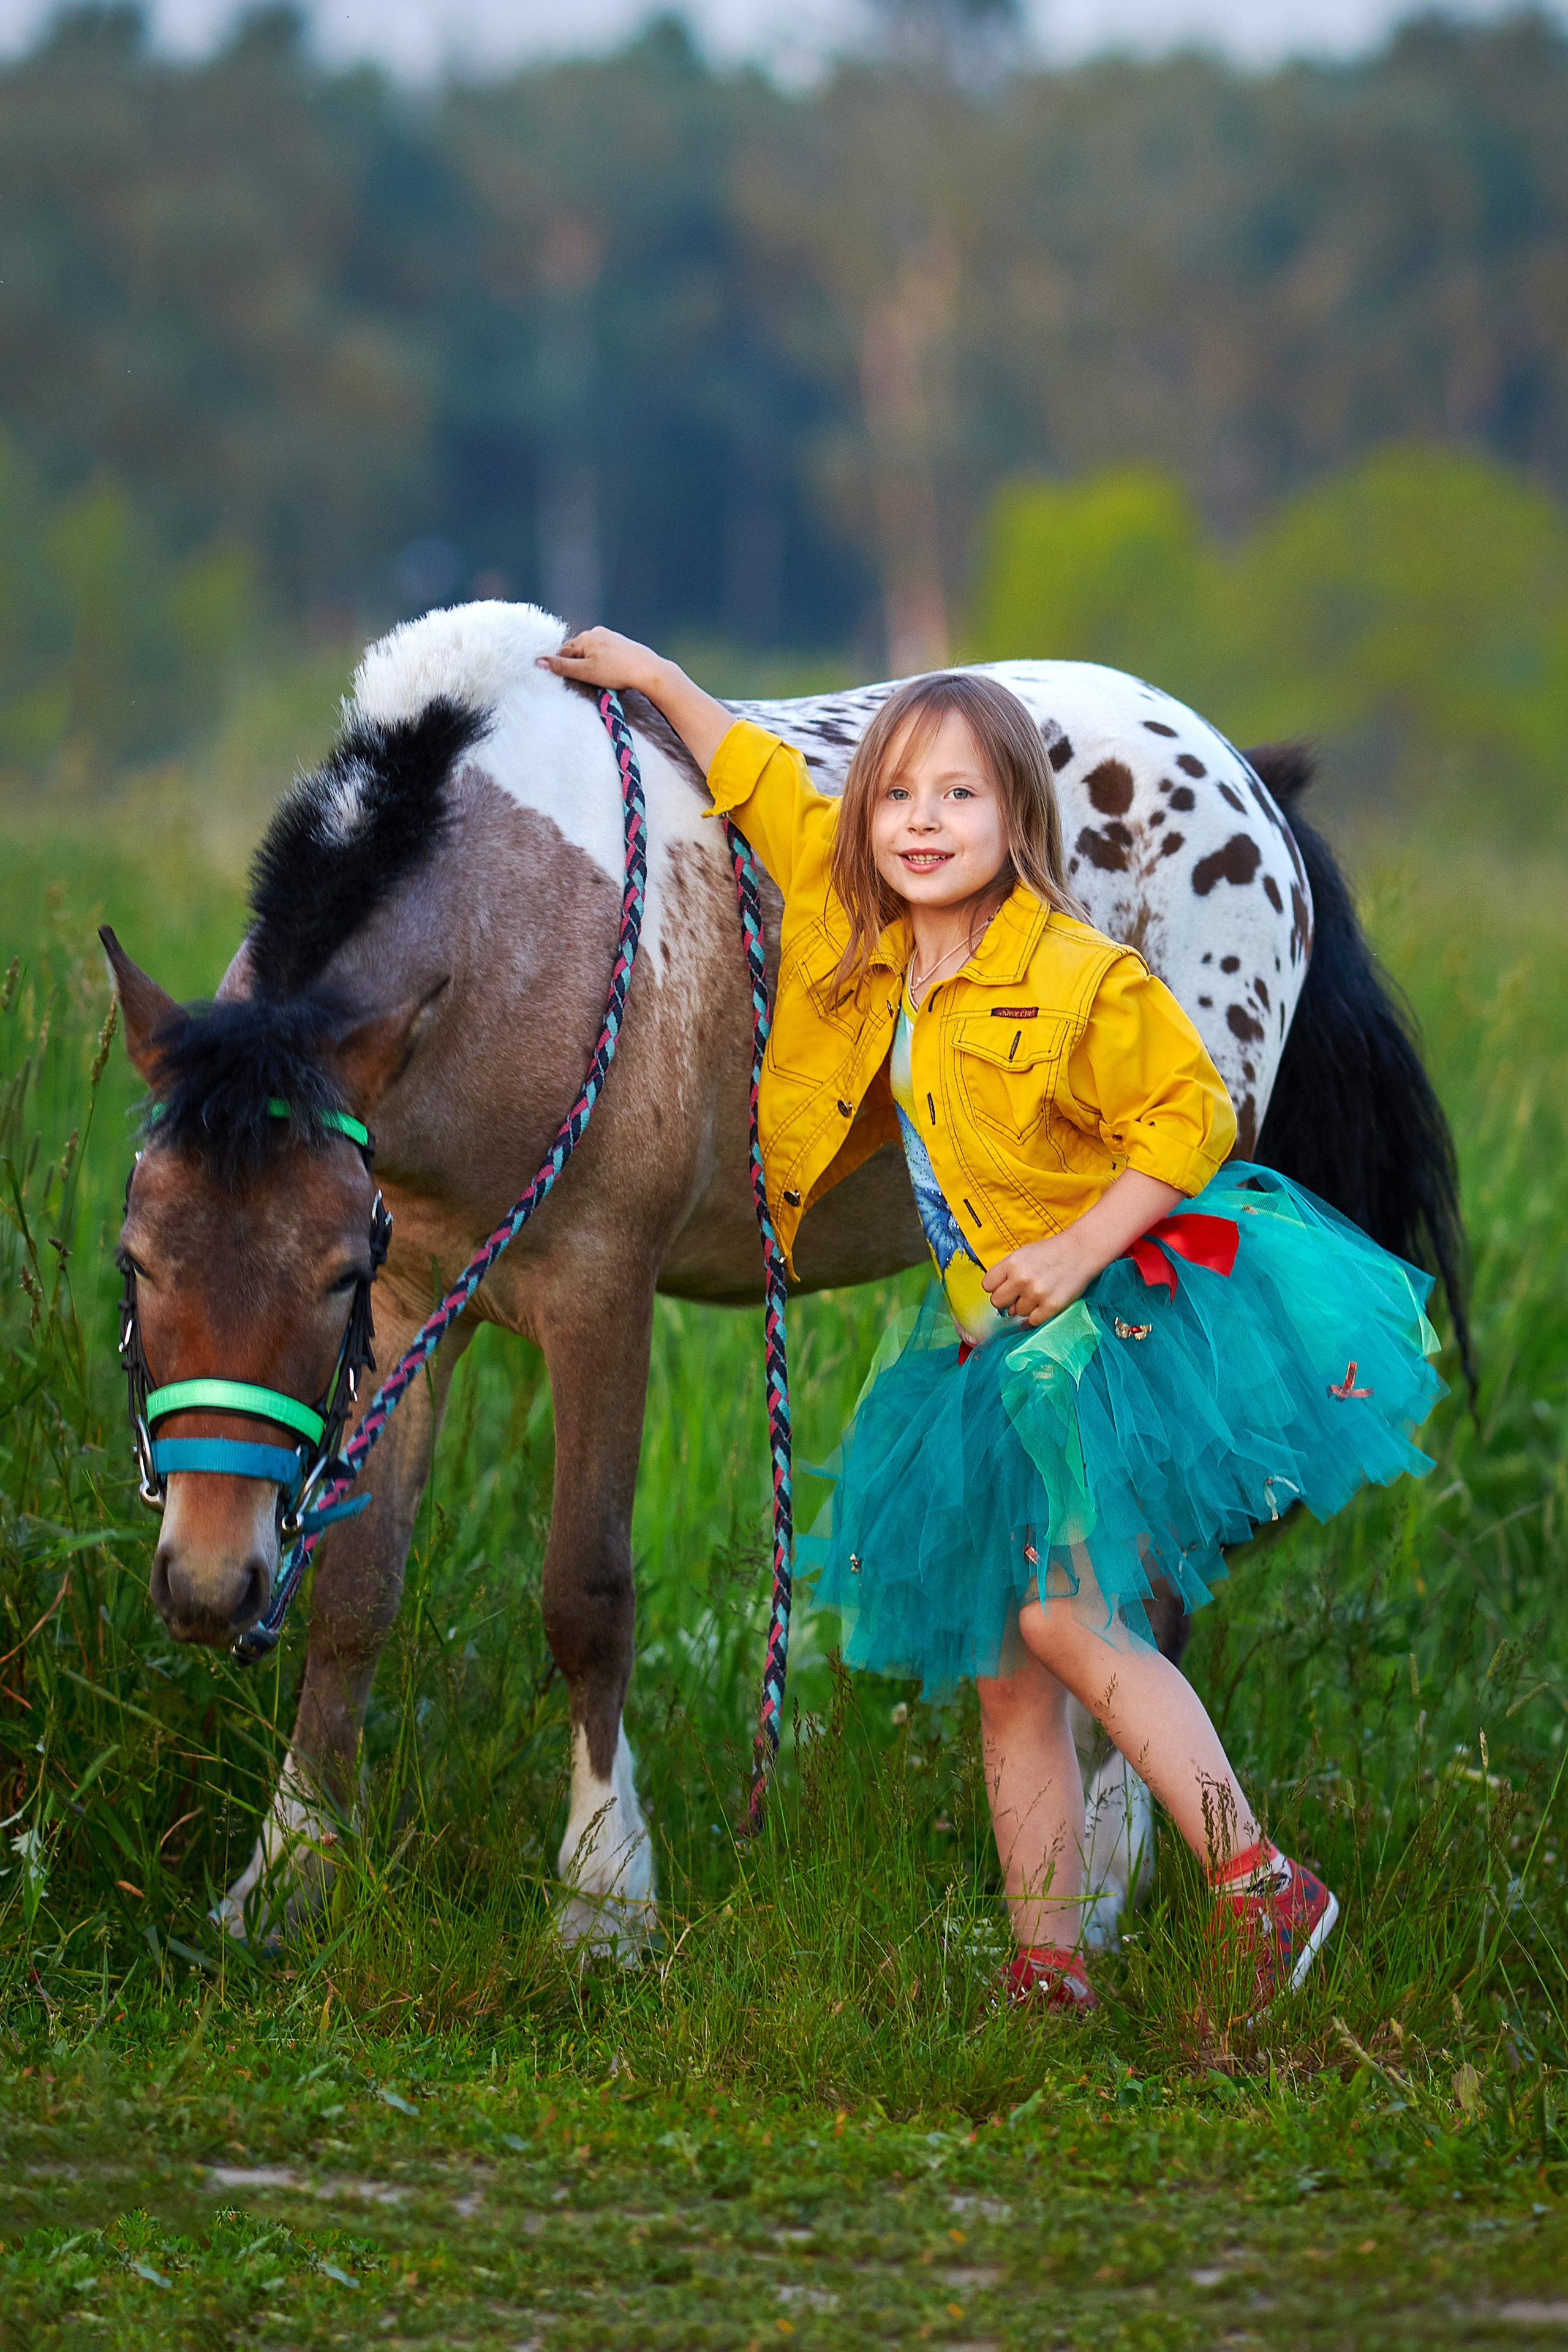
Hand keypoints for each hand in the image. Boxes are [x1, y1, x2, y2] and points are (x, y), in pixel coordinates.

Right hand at [536, 626, 668, 698]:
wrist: (647, 670)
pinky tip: (613, 673)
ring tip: (603, 678)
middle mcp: (595, 632)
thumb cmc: (616, 671)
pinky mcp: (620, 643)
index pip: (563, 653)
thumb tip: (538, 661)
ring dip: (592, 666)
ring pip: (591, 653)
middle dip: (579, 667)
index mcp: (584, 638)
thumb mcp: (585, 672)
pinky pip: (605, 654)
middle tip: (589, 682)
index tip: (572, 681)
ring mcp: (609, 636)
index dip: (565, 668)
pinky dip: (604, 664)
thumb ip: (561, 667)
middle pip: (578, 652)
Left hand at [982, 1232, 1095, 1324]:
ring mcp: (1036, 1294)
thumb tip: (998, 1297)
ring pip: (1016, 1312)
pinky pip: (1033, 1321)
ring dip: (1025, 1306)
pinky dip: (1037, 1315)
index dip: (995, 1287)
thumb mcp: (1023, 1254)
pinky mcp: (1051, 1306)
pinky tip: (1044, 1303)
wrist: (1081, 1251)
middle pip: (997, 1302)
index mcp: (1011, 1263)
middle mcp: (1021, 1279)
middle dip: (1006, 1300)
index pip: (987, 1285)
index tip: (1005, 1286)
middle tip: (1019, 1294)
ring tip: (1039, 1293)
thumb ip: (1007, 1273)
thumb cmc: (1050, 1253)